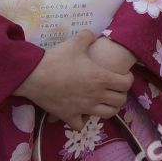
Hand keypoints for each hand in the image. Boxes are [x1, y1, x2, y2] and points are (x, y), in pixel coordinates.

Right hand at [14, 30, 133, 129]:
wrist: (33, 76)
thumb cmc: (57, 59)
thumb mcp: (75, 42)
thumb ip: (88, 36)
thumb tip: (93, 35)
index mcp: (101, 78)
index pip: (127, 84)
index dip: (128, 79)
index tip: (123, 75)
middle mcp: (96, 95)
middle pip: (121, 101)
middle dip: (121, 94)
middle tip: (114, 88)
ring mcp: (84, 108)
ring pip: (108, 114)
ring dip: (109, 108)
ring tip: (104, 101)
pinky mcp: (69, 116)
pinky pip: (82, 125)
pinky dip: (84, 121)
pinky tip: (82, 113)